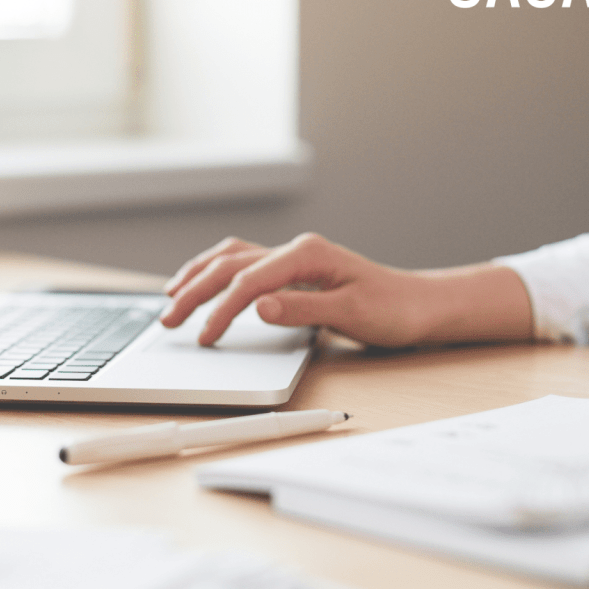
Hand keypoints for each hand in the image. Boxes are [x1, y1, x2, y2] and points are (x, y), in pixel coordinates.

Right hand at [160, 234, 533, 346]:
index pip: (249, 281)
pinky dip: (216, 273)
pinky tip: (204, 284)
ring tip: (170, 297)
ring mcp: (292, 258)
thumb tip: (258, 307)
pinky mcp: (292, 271)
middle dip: (194, 291)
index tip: (204, 338)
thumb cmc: (393, 310)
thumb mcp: (353, 314)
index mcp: (307, 255)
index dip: (221, 310)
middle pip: (230, 265)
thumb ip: (303, 310)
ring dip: (198, 276)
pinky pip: (243, 264)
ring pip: (231, 258)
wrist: (420, 306)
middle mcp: (295, 250)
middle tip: (168, 320)